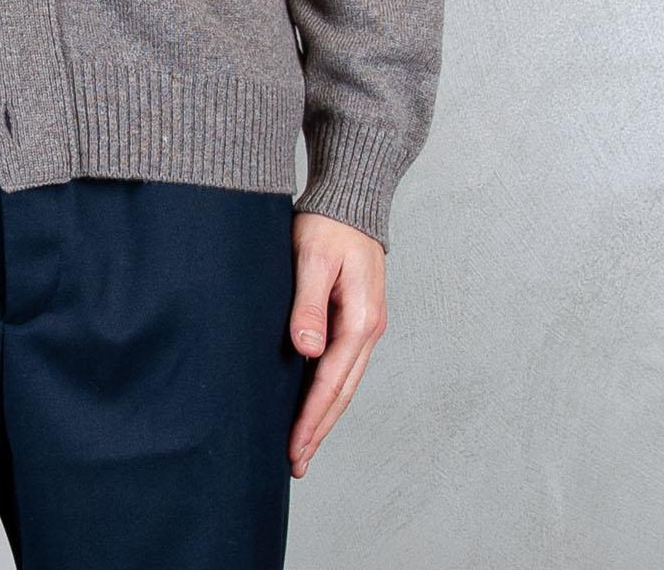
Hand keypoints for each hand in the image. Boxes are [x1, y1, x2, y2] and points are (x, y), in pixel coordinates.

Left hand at [286, 210, 386, 477]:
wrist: (351, 200)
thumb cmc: (329, 224)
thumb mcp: (313, 258)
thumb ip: (309, 304)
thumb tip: (307, 352)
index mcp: (361, 319)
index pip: (331, 381)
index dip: (311, 417)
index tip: (294, 447)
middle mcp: (369, 329)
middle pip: (342, 392)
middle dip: (319, 429)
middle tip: (296, 464)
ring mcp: (366, 326)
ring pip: (344, 383)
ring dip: (325, 416)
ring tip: (304, 446)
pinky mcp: (357, 319)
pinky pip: (343, 366)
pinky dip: (329, 392)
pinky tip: (314, 404)